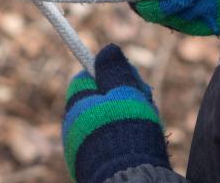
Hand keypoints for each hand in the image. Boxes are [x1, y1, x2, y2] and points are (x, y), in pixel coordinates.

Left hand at [62, 44, 169, 182]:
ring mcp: (80, 147)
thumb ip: (116, 70)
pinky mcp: (90, 164)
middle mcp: (73, 125)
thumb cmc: (127, 134)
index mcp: (77, 104)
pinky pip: (107, 143)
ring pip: (105, 121)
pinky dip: (123, 139)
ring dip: (126, 118)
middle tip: (144, 101)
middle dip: (123, 97)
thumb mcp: (126, 93)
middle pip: (99, 99)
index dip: (111, 74)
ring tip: (146, 124)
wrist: (128, 180)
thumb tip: (107, 48)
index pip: (88, 77)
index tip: (130, 79)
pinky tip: (140, 143)